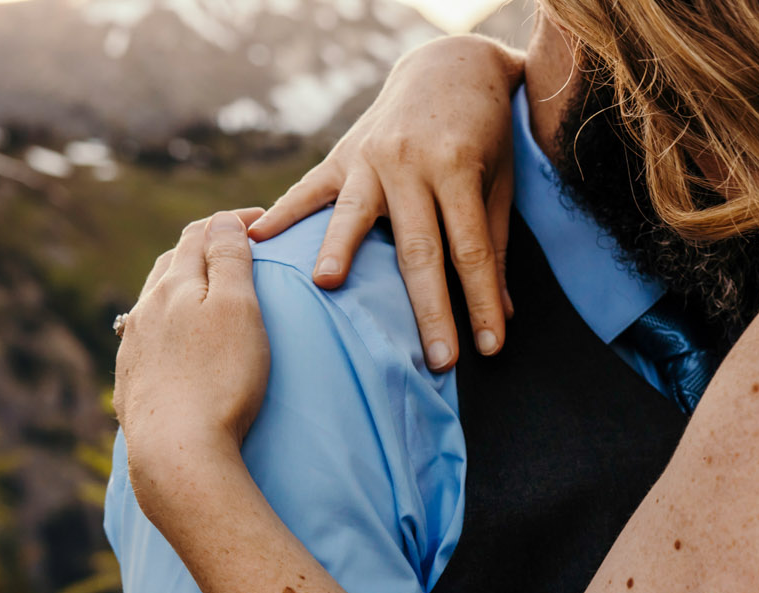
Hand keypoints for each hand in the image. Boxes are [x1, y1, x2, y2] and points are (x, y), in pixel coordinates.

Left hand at [115, 211, 268, 527]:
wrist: (178, 451)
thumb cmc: (220, 380)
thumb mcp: (238, 310)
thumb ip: (231, 260)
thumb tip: (223, 222)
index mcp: (174, 286)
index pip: (199, 235)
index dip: (229, 222)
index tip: (260, 220)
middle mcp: (145, 310)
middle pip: (172, 264)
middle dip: (201, 248)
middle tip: (232, 248)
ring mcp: (133, 348)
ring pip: (154, 302)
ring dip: (178, 287)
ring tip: (201, 291)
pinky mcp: (132, 384)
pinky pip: (147, 341)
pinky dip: (166, 328)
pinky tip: (174, 344)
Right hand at [248, 35, 523, 370]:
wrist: (450, 68)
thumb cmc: (483, 134)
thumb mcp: (498, 184)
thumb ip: (494, 247)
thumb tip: (502, 316)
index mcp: (456, 168)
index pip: (470, 251)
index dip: (481, 302)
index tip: (489, 348)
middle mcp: (409, 162)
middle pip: (418, 249)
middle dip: (430, 309)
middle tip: (437, 359)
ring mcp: (370, 157)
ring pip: (355, 215)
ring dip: (339, 251)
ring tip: (325, 284)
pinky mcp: (342, 155)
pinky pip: (310, 190)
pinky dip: (283, 213)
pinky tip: (255, 237)